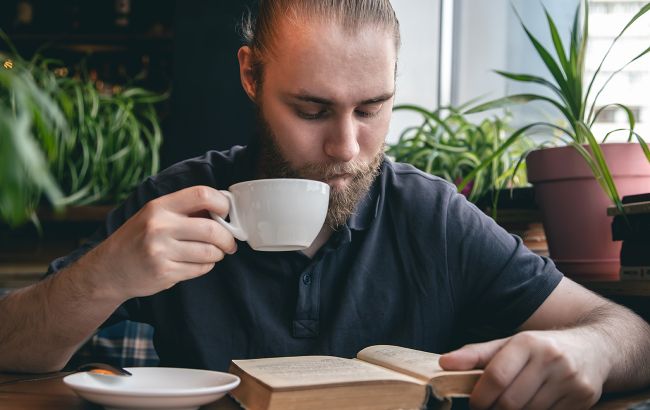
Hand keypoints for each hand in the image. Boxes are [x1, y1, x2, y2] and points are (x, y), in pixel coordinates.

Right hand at [84, 186, 236, 299]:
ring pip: (210, 252)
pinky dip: (206, 266)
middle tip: (229, 243)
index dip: (222, 203)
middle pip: (212, 229)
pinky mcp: (164, 272)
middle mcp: (159, 226)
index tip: (226, 213)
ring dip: (218, 254)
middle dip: (228, 238)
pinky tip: (197, 262)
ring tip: (213, 253)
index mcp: (160, 206)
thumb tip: (224, 208)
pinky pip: (201, 269)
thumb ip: (186, 210)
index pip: (202, 194)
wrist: (109, 269)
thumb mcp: (156, 215)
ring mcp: (161, 251)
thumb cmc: (139, 238)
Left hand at [439, 330, 607, 409]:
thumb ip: (476, 354)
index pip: (496, 376)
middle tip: (491, 407)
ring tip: (511, 405)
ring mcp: (570, 380)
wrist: (596, 347)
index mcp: (528, 342)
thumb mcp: (509, 344)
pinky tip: (533, 406)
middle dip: (496, 409)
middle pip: (512, 401)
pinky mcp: (584, 398)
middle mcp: (551, 359)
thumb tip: (444, 363)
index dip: (480, 397)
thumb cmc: (542, 347)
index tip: (475, 403)